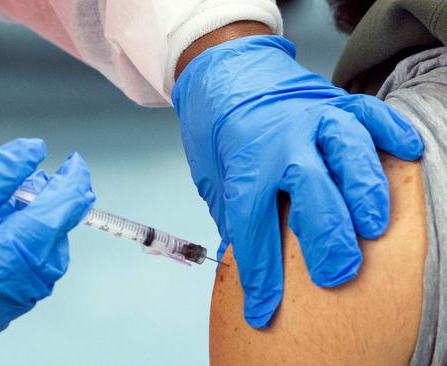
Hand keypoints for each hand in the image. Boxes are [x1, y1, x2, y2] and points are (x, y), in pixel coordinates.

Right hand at [0, 139, 94, 364]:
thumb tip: (33, 150)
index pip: (55, 220)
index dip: (72, 187)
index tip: (76, 164)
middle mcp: (7, 299)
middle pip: (53, 247)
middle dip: (51, 211)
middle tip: (30, 183)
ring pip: (39, 270)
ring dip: (33, 234)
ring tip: (7, 208)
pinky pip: (18, 287)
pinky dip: (17, 258)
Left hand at [172, 35, 423, 327]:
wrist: (225, 76)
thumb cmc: (220, 134)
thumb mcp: (215, 179)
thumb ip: (234, 215)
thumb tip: (248, 259)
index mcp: (244, 164)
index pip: (252, 226)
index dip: (259, 274)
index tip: (264, 310)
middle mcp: (282, 140)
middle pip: (310, 189)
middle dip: (327, 236)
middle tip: (337, 273)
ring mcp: (312, 119)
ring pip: (348, 150)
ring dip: (365, 190)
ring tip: (374, 226)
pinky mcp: (336, 103)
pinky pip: (371, 114)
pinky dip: (392, 133)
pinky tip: (407, 152)